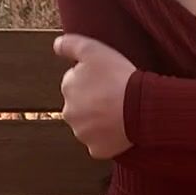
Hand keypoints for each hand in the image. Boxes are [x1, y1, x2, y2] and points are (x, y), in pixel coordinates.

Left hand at [53, 34, 136, 160]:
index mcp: (67, 88)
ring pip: (89, 126)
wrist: (140, 106)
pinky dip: (107, 138)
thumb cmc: (118, 77)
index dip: (93, 79)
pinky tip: (120, 129)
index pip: (75, 82)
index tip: (107, 79)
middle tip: (114, 96)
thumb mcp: (93, 50)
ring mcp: (82, 134)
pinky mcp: (96, 149)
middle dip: (93, 101)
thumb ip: (70, 44)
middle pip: (80, 105)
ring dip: (99, 120)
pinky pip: (100, 144)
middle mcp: (69, 113)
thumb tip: (55, 45)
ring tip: (119, 112)